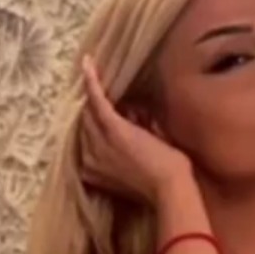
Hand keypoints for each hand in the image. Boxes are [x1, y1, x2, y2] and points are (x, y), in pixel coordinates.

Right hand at [79, 57, 191, 203]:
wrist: (169, 190)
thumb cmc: (160, 181)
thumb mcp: (136, 163)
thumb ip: (129, 143)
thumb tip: (134, 116)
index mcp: (93, 171)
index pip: (87, 138)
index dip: (92, 120)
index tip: (94, 104)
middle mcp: (89, 159)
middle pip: (85, 123)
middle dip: (89, 104)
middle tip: (90, 79)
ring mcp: (99, 143)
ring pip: (89, 110)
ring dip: (91, 88)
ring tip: (90, 68)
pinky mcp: (112, 129)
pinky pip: (98, 101)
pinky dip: (92, 81)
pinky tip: (88, 63)